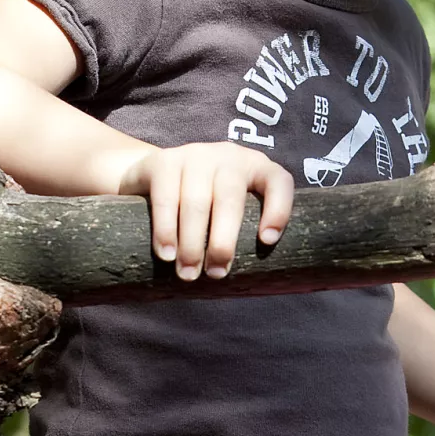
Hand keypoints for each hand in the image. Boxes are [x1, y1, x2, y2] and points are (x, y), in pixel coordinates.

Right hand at [119, 142, 294, 280]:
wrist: (155, 177)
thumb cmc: (208, 207)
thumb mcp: (232, 212)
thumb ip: (245, 232)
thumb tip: (254, 281)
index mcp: (257, 168)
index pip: (278, 182)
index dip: (278, 210)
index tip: (267, 241)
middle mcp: (228, 157)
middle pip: (230, 198)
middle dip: (222, 241)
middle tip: (215, 273)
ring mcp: (195, 154)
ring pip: (196, 200)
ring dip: (192, 242)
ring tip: (188, 273)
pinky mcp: (163, 161)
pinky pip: (165, 197)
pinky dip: (166, 229)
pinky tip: (167, 252)